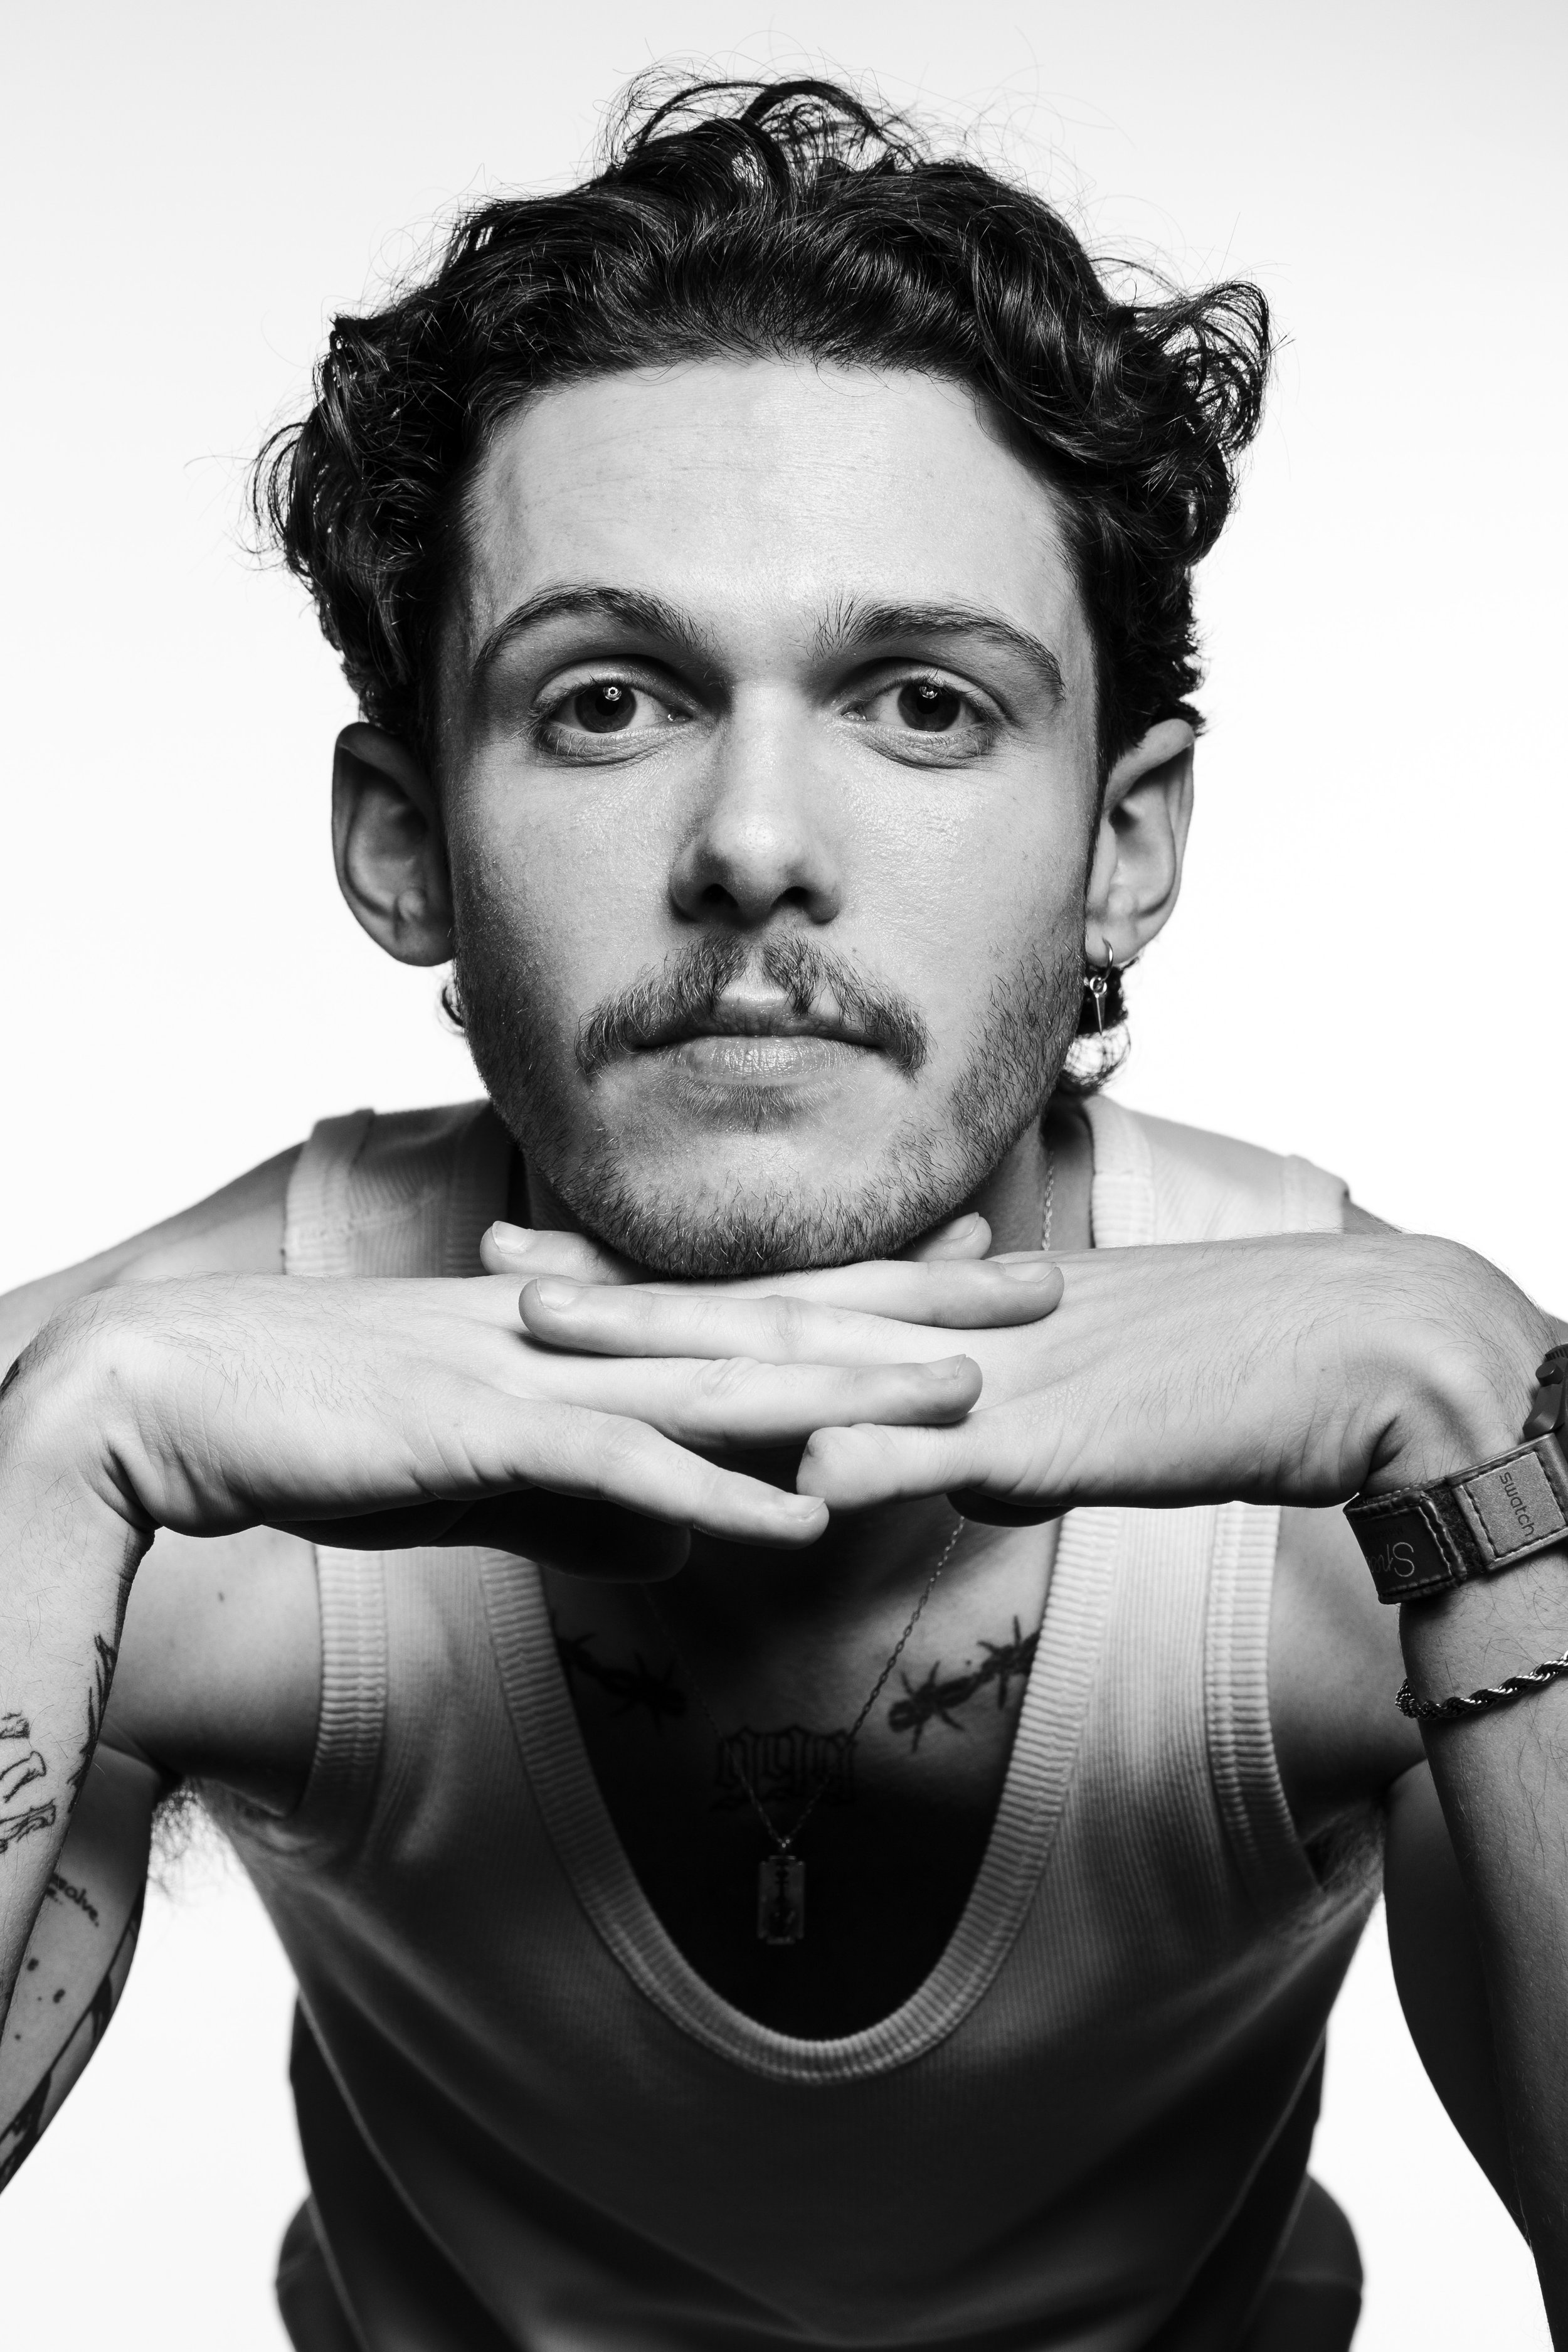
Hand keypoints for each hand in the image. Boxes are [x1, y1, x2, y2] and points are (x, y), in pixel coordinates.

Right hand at [7, 1262, 1013, 1580]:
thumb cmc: (332, 1425)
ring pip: (723, 1380)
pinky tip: (804, 1511)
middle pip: (777, 1313)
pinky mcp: (487, 1437)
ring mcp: (541, 1378)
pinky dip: (717, 1492)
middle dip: (915, 1300)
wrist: (191, 1393)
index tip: (977, 1261)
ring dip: (851, 1386)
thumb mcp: (485, 1469)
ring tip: (970, 1389)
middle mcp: (586, 1335)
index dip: (872, 1280)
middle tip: (1043, 1278)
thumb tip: (681, 1535)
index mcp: (589, 1331)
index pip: (756, 1298)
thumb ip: (587, 1495)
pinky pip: (622, 1468)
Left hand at [513, 1232, 1554, 1521]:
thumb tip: (860, 1450)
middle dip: (617, 1298)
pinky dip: (866, 1461)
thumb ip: (946, 1419)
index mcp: (925, 1320)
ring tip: (570, 1344)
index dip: (646, 1279)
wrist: (1326, 1357)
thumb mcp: (1042, 1399)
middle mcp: (929, 1334)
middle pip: (746, 1311)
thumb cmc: (1189, 1376)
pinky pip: (946, 1452)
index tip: (538, 1257)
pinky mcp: (1050, 1434)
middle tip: (490, 1271)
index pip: (759, 1293)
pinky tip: (784, 1477)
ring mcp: (979, 1380)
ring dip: (685, 1358)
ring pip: (809, 1365)